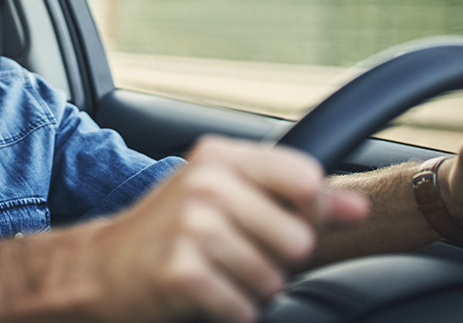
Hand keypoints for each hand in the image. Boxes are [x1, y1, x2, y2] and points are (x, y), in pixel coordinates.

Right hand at [90, 136, 367, 322]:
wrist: (103, 267)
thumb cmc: (170, 231)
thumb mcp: (227, 197)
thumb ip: (295, 199)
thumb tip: (359, 207)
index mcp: (220, 156)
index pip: (306, 180)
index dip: (308, 214)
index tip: (280, 225)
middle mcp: (206, 183)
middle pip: (297, 239)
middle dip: (276, 262)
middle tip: (234, 255)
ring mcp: (191, 226)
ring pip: (273, 279)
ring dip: (251, 290)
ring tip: (216, 274)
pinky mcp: (182, 271)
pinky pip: (243, 307)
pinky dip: (230, 310)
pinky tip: (204, 294)